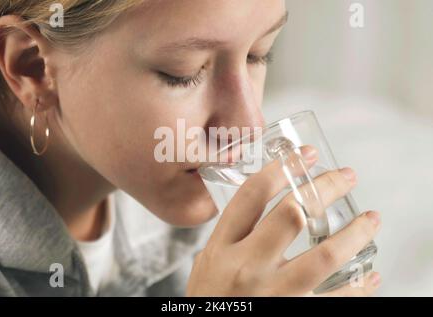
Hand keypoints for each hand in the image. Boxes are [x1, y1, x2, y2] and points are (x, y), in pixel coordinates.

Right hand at [187, 146, 380, 295]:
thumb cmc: (209, 303)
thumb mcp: (206, 265)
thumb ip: (229, 238)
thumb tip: (258, 211)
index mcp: (222, 248)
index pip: (251, 196)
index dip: (281, 169)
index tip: (303, 156)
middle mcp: (247, 266)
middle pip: (292, 214)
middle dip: (323, 188)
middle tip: (345, 176)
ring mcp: (273, 293)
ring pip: (324, 255)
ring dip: (355, 233)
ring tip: (370, 219)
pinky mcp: (294, 315)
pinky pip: (336, 299)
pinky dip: (359, 286)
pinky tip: (369, 274)